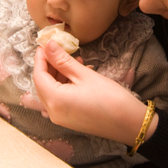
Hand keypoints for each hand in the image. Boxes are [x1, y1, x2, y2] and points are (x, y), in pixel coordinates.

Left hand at [33, 40, 157, 145]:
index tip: (45, 44)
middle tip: (59, 50)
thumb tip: (48, 46)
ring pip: (51, 92)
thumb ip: (63, 60)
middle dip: (49, 66)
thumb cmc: (110, 98)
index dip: (40, 58)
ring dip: (58, 75)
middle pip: (42, 85)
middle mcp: (53, 112)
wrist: (130, 123)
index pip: (38, 76)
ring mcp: (61, 118)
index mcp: (55, 101)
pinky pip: (59, 99)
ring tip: (75, 60)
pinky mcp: (69, 120)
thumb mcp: (85, 75)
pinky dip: (64, 86)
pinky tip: (78, 75)